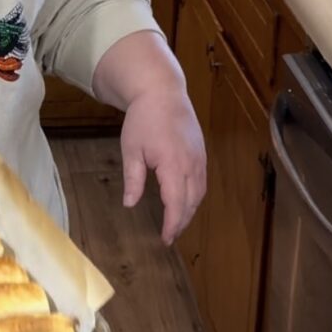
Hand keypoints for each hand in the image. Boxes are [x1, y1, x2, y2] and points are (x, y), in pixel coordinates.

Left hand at [120, 82, 205, 244]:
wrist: (163, 92)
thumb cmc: (143, 120)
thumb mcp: (132, 150)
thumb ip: (133, 179)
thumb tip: (130, 204)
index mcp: (173, 165)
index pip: (176, 204)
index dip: (172, 224)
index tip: (166, 239)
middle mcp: (191, 164)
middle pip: (191, 202)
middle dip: (181, 222)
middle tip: (170, 236)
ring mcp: (200, 158)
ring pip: (199, 193)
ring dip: (189, 210)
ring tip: (177, 223)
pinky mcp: (201, 154)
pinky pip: (202, 182)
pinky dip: (194, 196)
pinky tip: (184, 201)